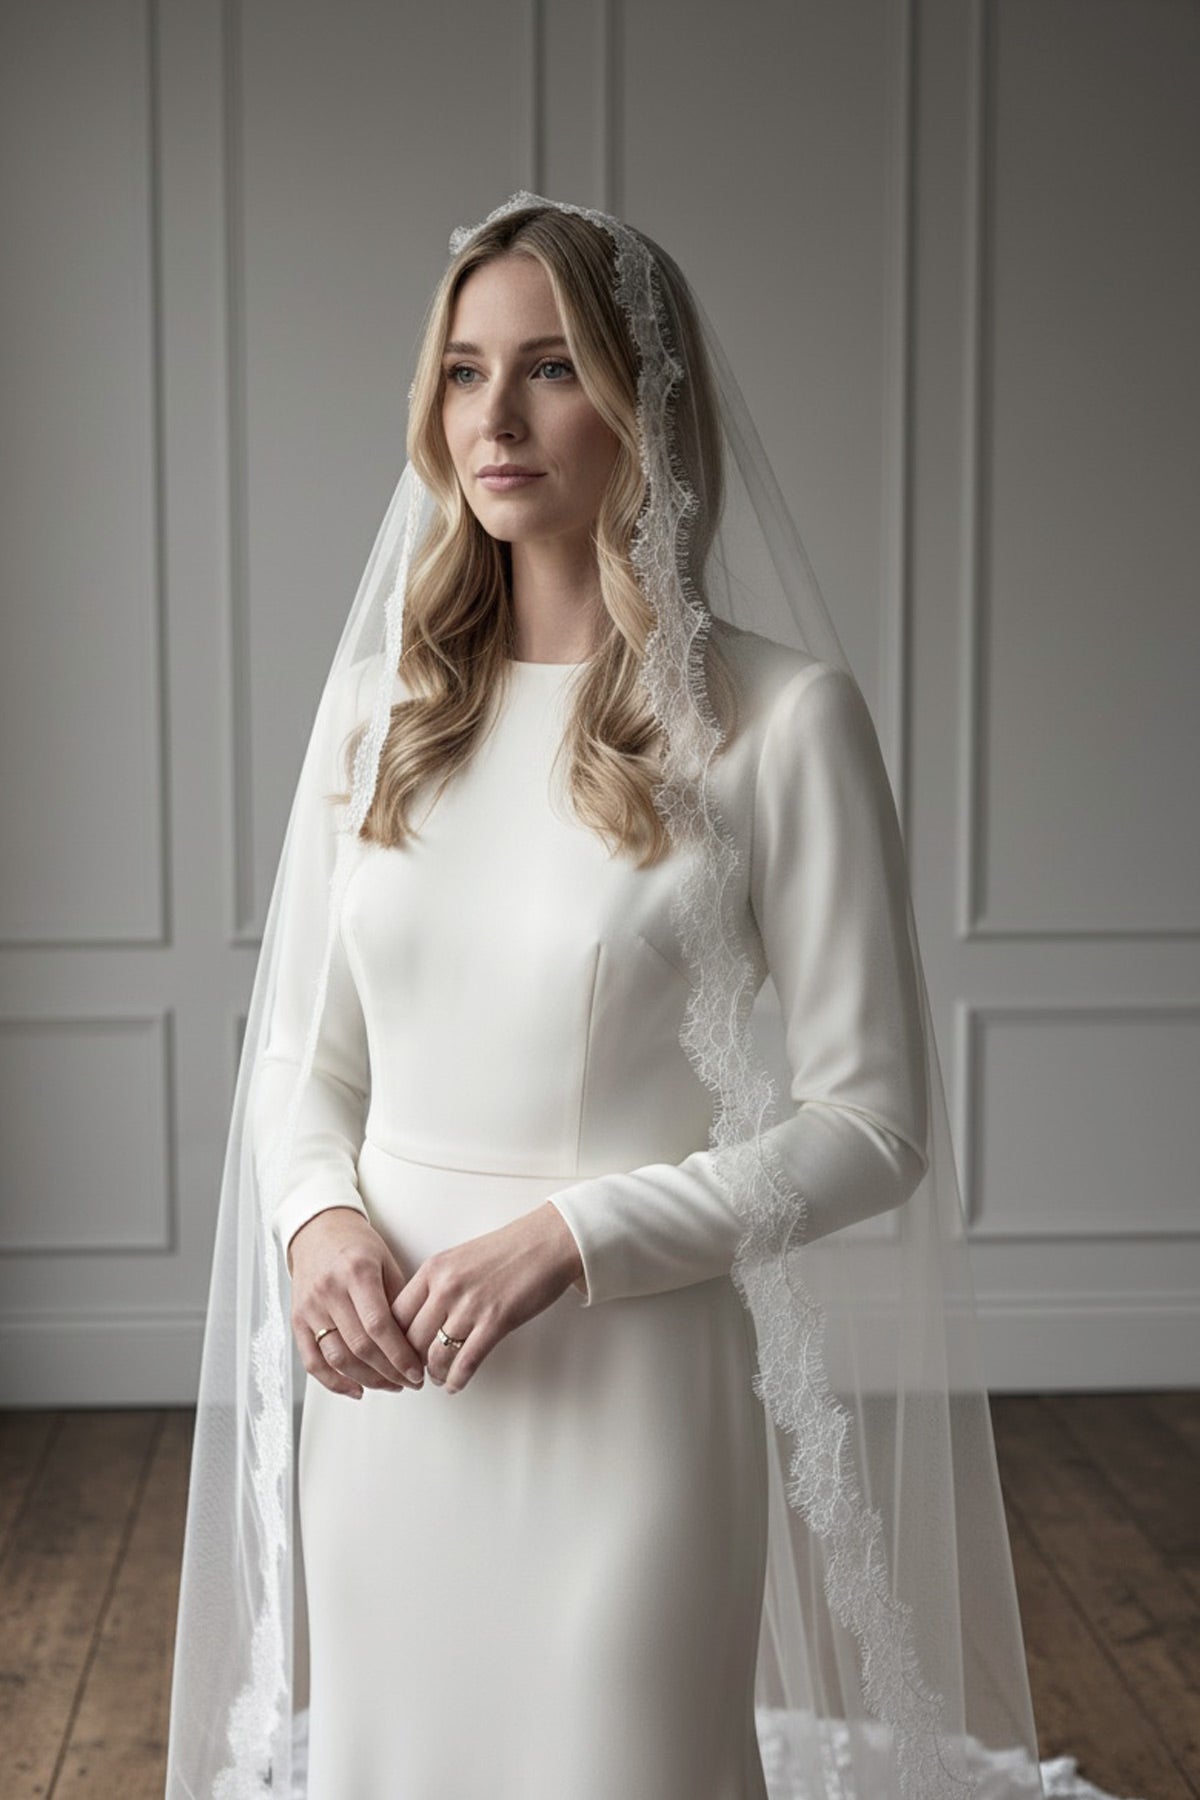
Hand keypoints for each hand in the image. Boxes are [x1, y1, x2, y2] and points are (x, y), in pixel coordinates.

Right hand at [287, 1206, 426, 1399]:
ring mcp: (310, 1307)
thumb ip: (399, 1300)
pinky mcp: (297, 1320)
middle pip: (360, 1347)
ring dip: (367, 1380)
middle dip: (389, 1372)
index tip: (417, 1371)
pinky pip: (312, 1361)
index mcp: (356, 1272)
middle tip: (409, 1381)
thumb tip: (418, 1341)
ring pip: (337, 1359)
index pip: (379, 1326)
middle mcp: (329, 1290)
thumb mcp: (386, 1261)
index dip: (400, 1355)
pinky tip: (356, 1389)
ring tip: (390, 1384)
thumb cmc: (356, 1245)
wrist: (317, 1231)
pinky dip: (334, 1382)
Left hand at [392, 1200, 584, 1394]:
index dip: (392, 1340)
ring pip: (435, 1355)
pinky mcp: (495, 1322)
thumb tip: (420, 1318)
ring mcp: (470, 1305)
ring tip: (437, 1378)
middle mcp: (446, 1287)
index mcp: (433, 1269)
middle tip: (413, 1372)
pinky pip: (466, 1362)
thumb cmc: (508, 1250)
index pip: (396, 1313)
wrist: (547, 1243)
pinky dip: (457, 1379)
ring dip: (434, 1374)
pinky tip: (455, 1384)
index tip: (395, 1352)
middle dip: (409, 1362)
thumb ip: (436, 1284)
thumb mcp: (458, 1258)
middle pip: (410, 1339)